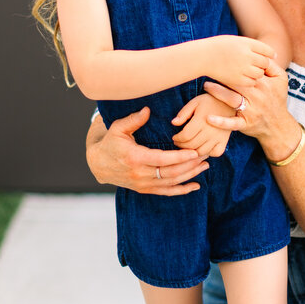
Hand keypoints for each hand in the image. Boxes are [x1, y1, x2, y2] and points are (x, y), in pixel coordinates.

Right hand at [86, 107, 207, 194]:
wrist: (99, 164)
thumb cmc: (111, 143)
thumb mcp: (118, 128)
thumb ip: (133, 120)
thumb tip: (147, 110)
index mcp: (135, 158)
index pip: (162, 159)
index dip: (180, 157)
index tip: (195, 151)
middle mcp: (140, 174)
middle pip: (171, 173)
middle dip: (190, 165)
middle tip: (205, 155)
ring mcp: (143, 184)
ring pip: (171, 183)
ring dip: (190, 175)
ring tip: (205, 165)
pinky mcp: (145, 190)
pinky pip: (167, 192)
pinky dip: (182, 190)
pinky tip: (196, 185)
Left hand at [171, 93, 235, 157]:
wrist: (229, 102)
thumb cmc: (209, 101)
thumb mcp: (194, 102)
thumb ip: (183, 113)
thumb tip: (173, 123)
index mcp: (201, 120)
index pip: (185, 136)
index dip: (177, 139)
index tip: (174, 137)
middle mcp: (211, 130)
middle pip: (192, 145)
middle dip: (181, 145)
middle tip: (178, 142)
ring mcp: (219, 137)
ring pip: (202, 152)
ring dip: (192, 151)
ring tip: (188, 146)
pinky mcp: (225, 141)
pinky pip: (215, 153)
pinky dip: (208, 153)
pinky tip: (202, 147)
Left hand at [203, 58, 289, 142]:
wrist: (279, 126)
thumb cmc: (277, 98)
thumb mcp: (281, 80)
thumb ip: (271, 65)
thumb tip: (261, 53)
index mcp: (264, 84)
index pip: (247, 71)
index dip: (234, 64)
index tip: (222, 58)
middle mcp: (257, 96)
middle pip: (236, 83)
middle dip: (223, 76)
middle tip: (209, 69)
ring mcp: (251, 111)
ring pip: (232, 99)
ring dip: (217, 92)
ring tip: (206, 85)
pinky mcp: (245, 124)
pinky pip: (232, 123)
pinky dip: (220, 122)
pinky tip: (208, 118)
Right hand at [204, 35, 275, 93]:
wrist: (202, 56)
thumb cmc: (219, 47)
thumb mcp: (237, 41)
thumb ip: (253, 46)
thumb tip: (272, 55)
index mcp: (247, 43)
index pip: (267, 50)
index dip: (268, 55)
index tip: (264, 58)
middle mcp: (247, 55)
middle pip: (265, 62)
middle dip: (262, 65)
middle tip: (254, 66)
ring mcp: (242, 68)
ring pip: (259, 73)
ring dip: (257, 73)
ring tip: (248, 71)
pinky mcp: (237, 79)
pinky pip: (251, 82)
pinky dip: (250, 81)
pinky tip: (243, 77)